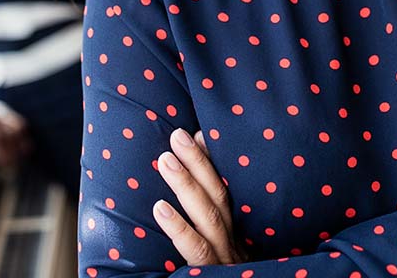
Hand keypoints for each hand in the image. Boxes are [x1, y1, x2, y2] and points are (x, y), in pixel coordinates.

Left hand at [153, 128, 245, 265]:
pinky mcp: (212, 273)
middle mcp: (235, 240)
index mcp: (236, 230)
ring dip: (187, 185)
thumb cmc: (215, 269)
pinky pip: (198, 251)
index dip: (212, 161)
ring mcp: (226, 257)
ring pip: (209, 217)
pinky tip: (160, 208)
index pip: (226, 188)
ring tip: (166, 160)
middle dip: (199, 162)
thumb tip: (194, 162)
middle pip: (219, 195)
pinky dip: (180, 228)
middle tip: (177, 135)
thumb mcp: (216, 243)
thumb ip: (207, 212)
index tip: (196, 133)